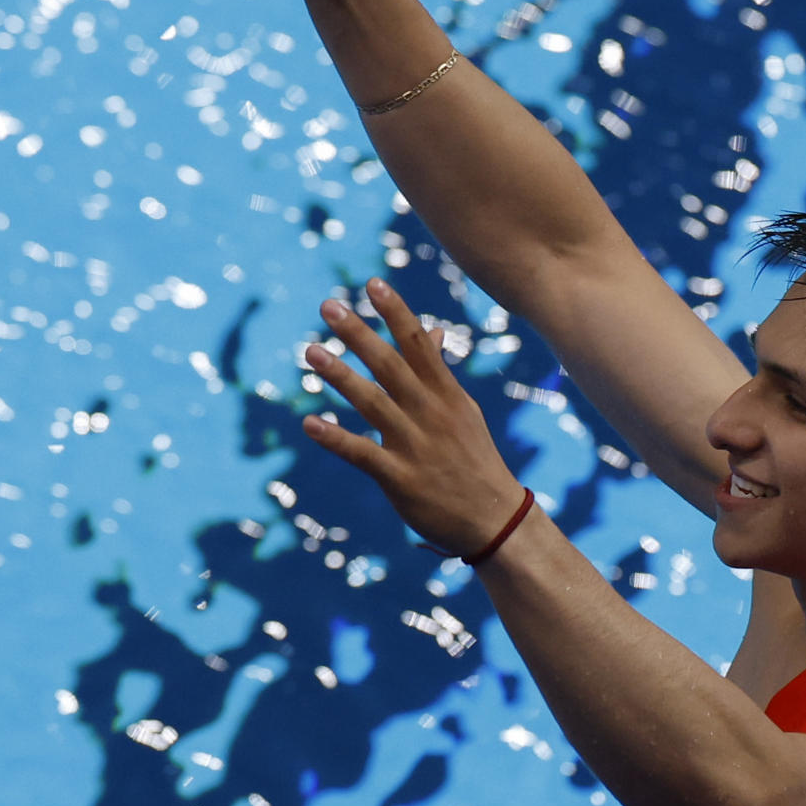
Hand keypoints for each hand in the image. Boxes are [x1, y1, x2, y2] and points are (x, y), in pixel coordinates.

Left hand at [301, 278, 526, 558]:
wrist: (495, 520)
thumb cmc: (474, 462)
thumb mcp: (463, 412)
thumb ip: (441, 373)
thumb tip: (433, 332)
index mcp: (447, 395)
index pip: (419, 345)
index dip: (396, 313)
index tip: (373, 284)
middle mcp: (431, 414)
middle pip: (391, 365)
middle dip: (359, 334)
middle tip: (328, 306)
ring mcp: (415, 445)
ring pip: (372, 402)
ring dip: (340, 376)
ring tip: (311, 352)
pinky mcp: (400, 478)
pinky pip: (362, 453)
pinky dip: (336, 438)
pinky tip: (310, 424)